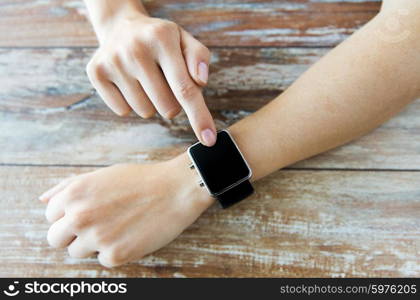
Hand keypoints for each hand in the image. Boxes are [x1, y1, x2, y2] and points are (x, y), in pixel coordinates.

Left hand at [39, 154, 213, 266]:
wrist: (176, 189)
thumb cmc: (140, 180)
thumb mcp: (101, 175)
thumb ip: (68, 186)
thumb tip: (42, 199)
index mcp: (74, 194)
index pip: (50, 215)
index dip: (69, 214)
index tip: (88, 211)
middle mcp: (80, 216)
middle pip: (55, 239)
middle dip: (72, 234)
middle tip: (97, 225)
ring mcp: (97, 238)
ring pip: (77, 253)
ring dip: (93, 243)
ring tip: (117, 227)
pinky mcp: (116, 255)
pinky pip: (103, 260)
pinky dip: (115, 251)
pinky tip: (131, 234)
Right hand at [86, 11, 216, 145]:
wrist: (121, 27)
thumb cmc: (161, 40)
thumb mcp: (184, 40)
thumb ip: (198, 57)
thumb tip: (200, 82)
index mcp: (162, 38)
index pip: (185, 88)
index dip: (199, 117)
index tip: (209, 140)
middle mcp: (136, 49)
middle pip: (168, 108)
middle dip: (173, 103)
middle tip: (165, 82)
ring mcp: (113, 61)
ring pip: (146, 112)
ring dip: (152, 103)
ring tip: (146, 79)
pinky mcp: (96, 73)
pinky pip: (123, 111)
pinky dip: (131, 103)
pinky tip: (129, 82)